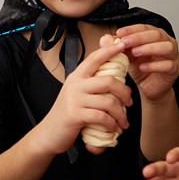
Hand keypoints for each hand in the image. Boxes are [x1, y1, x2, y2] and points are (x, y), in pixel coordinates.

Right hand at [35, 40, 132, 155]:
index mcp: (76, 77)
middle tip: (129, 102)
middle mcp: (75, 85)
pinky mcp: (75, 115)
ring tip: (123, 122)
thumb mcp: (76, 94)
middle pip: (108, 81)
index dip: (109, 50)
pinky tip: (114, 128)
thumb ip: (90, 84)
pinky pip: (102, 117)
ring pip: (108, 102)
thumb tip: (111, 77)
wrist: (48, 134)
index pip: (94, 58)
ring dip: (121, 114)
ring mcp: (75, 100)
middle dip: (124, 92)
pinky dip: (112, 124)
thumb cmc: (66, 115)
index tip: (122, 45)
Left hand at [114, 24, 178, 103]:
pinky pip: (168, 65)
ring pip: (166, 47)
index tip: (119, 33)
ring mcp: (172, 56)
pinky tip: (143, 67)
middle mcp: (166, 42)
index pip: (145, 27)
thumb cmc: (140, 68)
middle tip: (125, 42)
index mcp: (155, 35)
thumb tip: (105, 38)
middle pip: (157, 34)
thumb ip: (117, 47)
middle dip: (139, 37)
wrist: (149, 88)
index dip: (132, 29)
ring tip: (135, 53)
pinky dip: (155, 65)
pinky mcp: (174, 70)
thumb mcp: (126, 56)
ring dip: (150, 48)